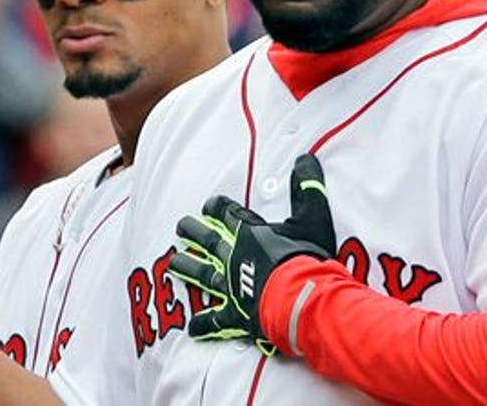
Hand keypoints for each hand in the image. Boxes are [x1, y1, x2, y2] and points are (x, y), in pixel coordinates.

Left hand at [168, 154, 335, 351]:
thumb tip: (305, 159)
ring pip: (202, 275)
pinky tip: (191, 329)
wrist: (302, 299)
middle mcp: (234, 257)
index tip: (209, 204)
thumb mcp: (312, 218)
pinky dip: (203, 326)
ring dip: (187, 268)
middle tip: (180, 226)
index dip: (217, 207)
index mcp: (250, 233)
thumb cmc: (308, 258)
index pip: (227, 213)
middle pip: (208, 240)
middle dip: (193, 232)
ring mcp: (231, 286)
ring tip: (174, 264)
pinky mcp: (235, 314)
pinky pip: (214, 321)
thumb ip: (307, 189)